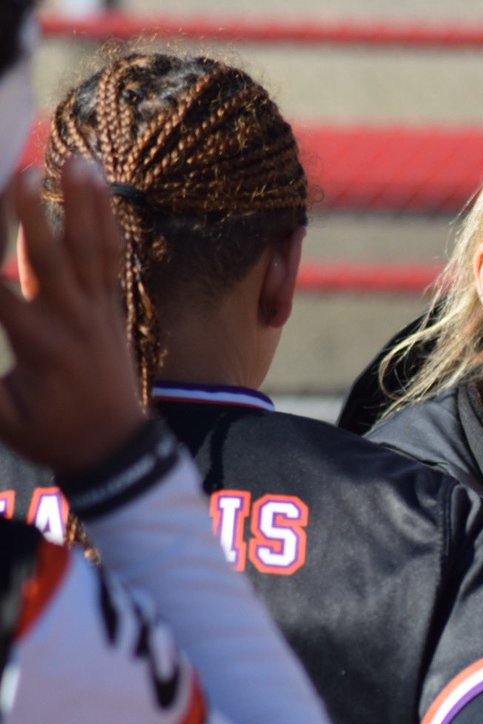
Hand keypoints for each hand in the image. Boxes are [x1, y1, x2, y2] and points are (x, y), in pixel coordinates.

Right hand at [0, 158, 144, 475]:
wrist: (115, 446)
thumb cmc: (52, 434)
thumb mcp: (4, 419)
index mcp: (39, 345)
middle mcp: (73, 320)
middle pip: (52, 258)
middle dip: (35, 214)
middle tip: (21, 170)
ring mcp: (99, 310)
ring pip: (94, 250)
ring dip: (86, 204)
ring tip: (81, 161)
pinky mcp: (113, 308)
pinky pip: (113, 259)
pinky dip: (107, 223)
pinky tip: (101, 190)